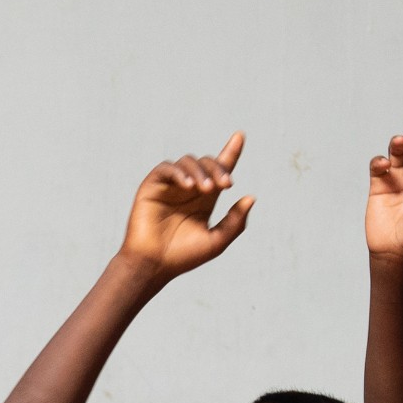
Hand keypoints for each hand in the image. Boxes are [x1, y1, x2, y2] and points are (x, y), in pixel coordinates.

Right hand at [117, 135, 253, 284]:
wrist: (154, 265)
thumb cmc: (183, 257)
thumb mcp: (217, 241)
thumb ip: (235, 222)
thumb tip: (251, 197)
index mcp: (205, 198)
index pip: (220, 169)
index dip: (231, 152)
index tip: (240, 136)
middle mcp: (188, 188)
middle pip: (207, 163)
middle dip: (219, 168)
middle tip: (225, 184)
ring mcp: (170, 186)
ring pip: (188, 162)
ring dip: (200, 171)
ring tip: (205, 189)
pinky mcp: (152, 186)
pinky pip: (166, 168)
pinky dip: (179, 172)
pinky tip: (189, 186)